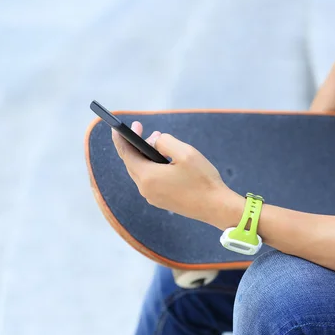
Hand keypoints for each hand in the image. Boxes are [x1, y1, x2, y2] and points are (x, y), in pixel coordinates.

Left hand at [112, 121, 241, 225]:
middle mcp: (145, 189)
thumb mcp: (185, 152)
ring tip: (157, 142)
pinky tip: (163, 160)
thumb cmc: (202, 179)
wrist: (216, 207)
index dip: (121, 139)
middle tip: (142, 129)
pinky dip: (152, 167)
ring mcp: (153, 197)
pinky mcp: (161, 201)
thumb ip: (165, 141)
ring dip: (145, 156)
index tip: (118, 126)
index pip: (126, 154)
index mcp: (147, 177)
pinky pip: (150, 180)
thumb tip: (154, 142)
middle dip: (135, 145)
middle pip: (132, 163)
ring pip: (141, 172)